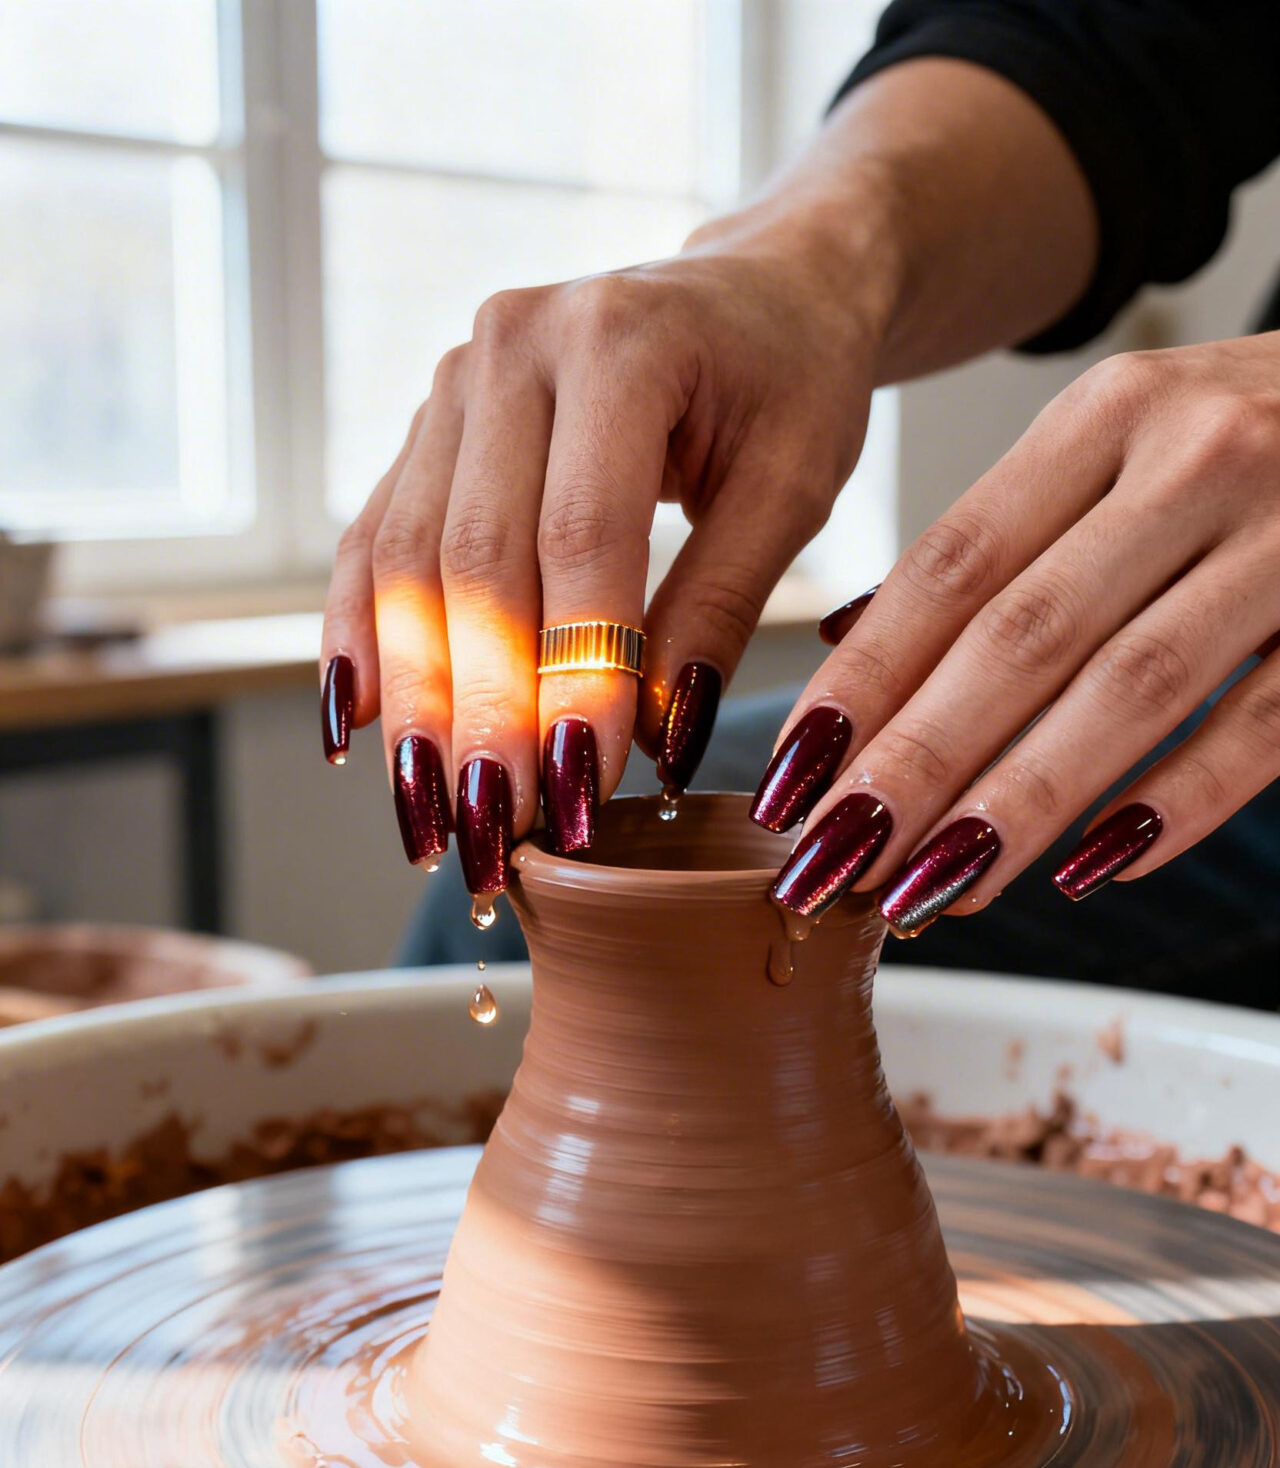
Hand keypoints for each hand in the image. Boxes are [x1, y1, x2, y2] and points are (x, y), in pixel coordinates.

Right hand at [318, 207, 884, 894]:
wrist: (758, 293)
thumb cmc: (790, 386)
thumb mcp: (794, 487)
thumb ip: (722, 605)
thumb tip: (651, 740)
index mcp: (620, 341)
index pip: (581, 538)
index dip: (573, 675)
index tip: (579, 792)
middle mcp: (513, 347)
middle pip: (471, 559)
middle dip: (480, 713)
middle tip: (493, 834)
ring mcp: (453, 383)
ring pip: (404, 562)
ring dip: (414, 701)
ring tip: (429, 817)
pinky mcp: (427, 429)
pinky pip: (374, 543)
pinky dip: (364, 641)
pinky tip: (360, 731)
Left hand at [758, 334, 1279, 930]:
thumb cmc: (1251, 434)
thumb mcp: (1117, 443)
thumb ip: (998, 540)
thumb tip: (846, 644)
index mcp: (1106, 416)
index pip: (953, 566)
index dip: (864, 682)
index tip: (792, 779)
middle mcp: (1194, 459)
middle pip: (1023, 634)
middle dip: (916, 762)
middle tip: (836, 860)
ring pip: (1131, 689)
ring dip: (1022, 802)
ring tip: (937, 887)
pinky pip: (1262, 725)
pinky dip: (1176, 804)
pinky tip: (1092, 871)